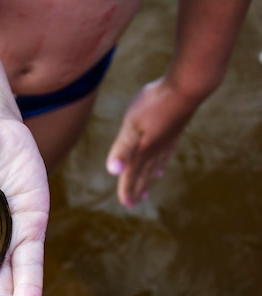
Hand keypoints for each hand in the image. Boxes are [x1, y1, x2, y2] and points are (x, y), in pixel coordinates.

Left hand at [106, 77, 199, 206]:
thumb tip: (113, 171)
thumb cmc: (155, 103)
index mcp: (143, 149)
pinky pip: (165, 155)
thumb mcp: (132, 124)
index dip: (127, 188)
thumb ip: (122, 148)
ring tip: (145, 191)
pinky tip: (160, 165)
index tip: (126, 204)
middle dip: (137, 188)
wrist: (186, 86)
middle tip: (133, 204)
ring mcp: (167, 140)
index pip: (132, 173)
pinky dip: (160, 164)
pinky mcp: (174, 131)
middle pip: (144, 173)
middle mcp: (156, 149)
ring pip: (155, 166)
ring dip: (148, 179)